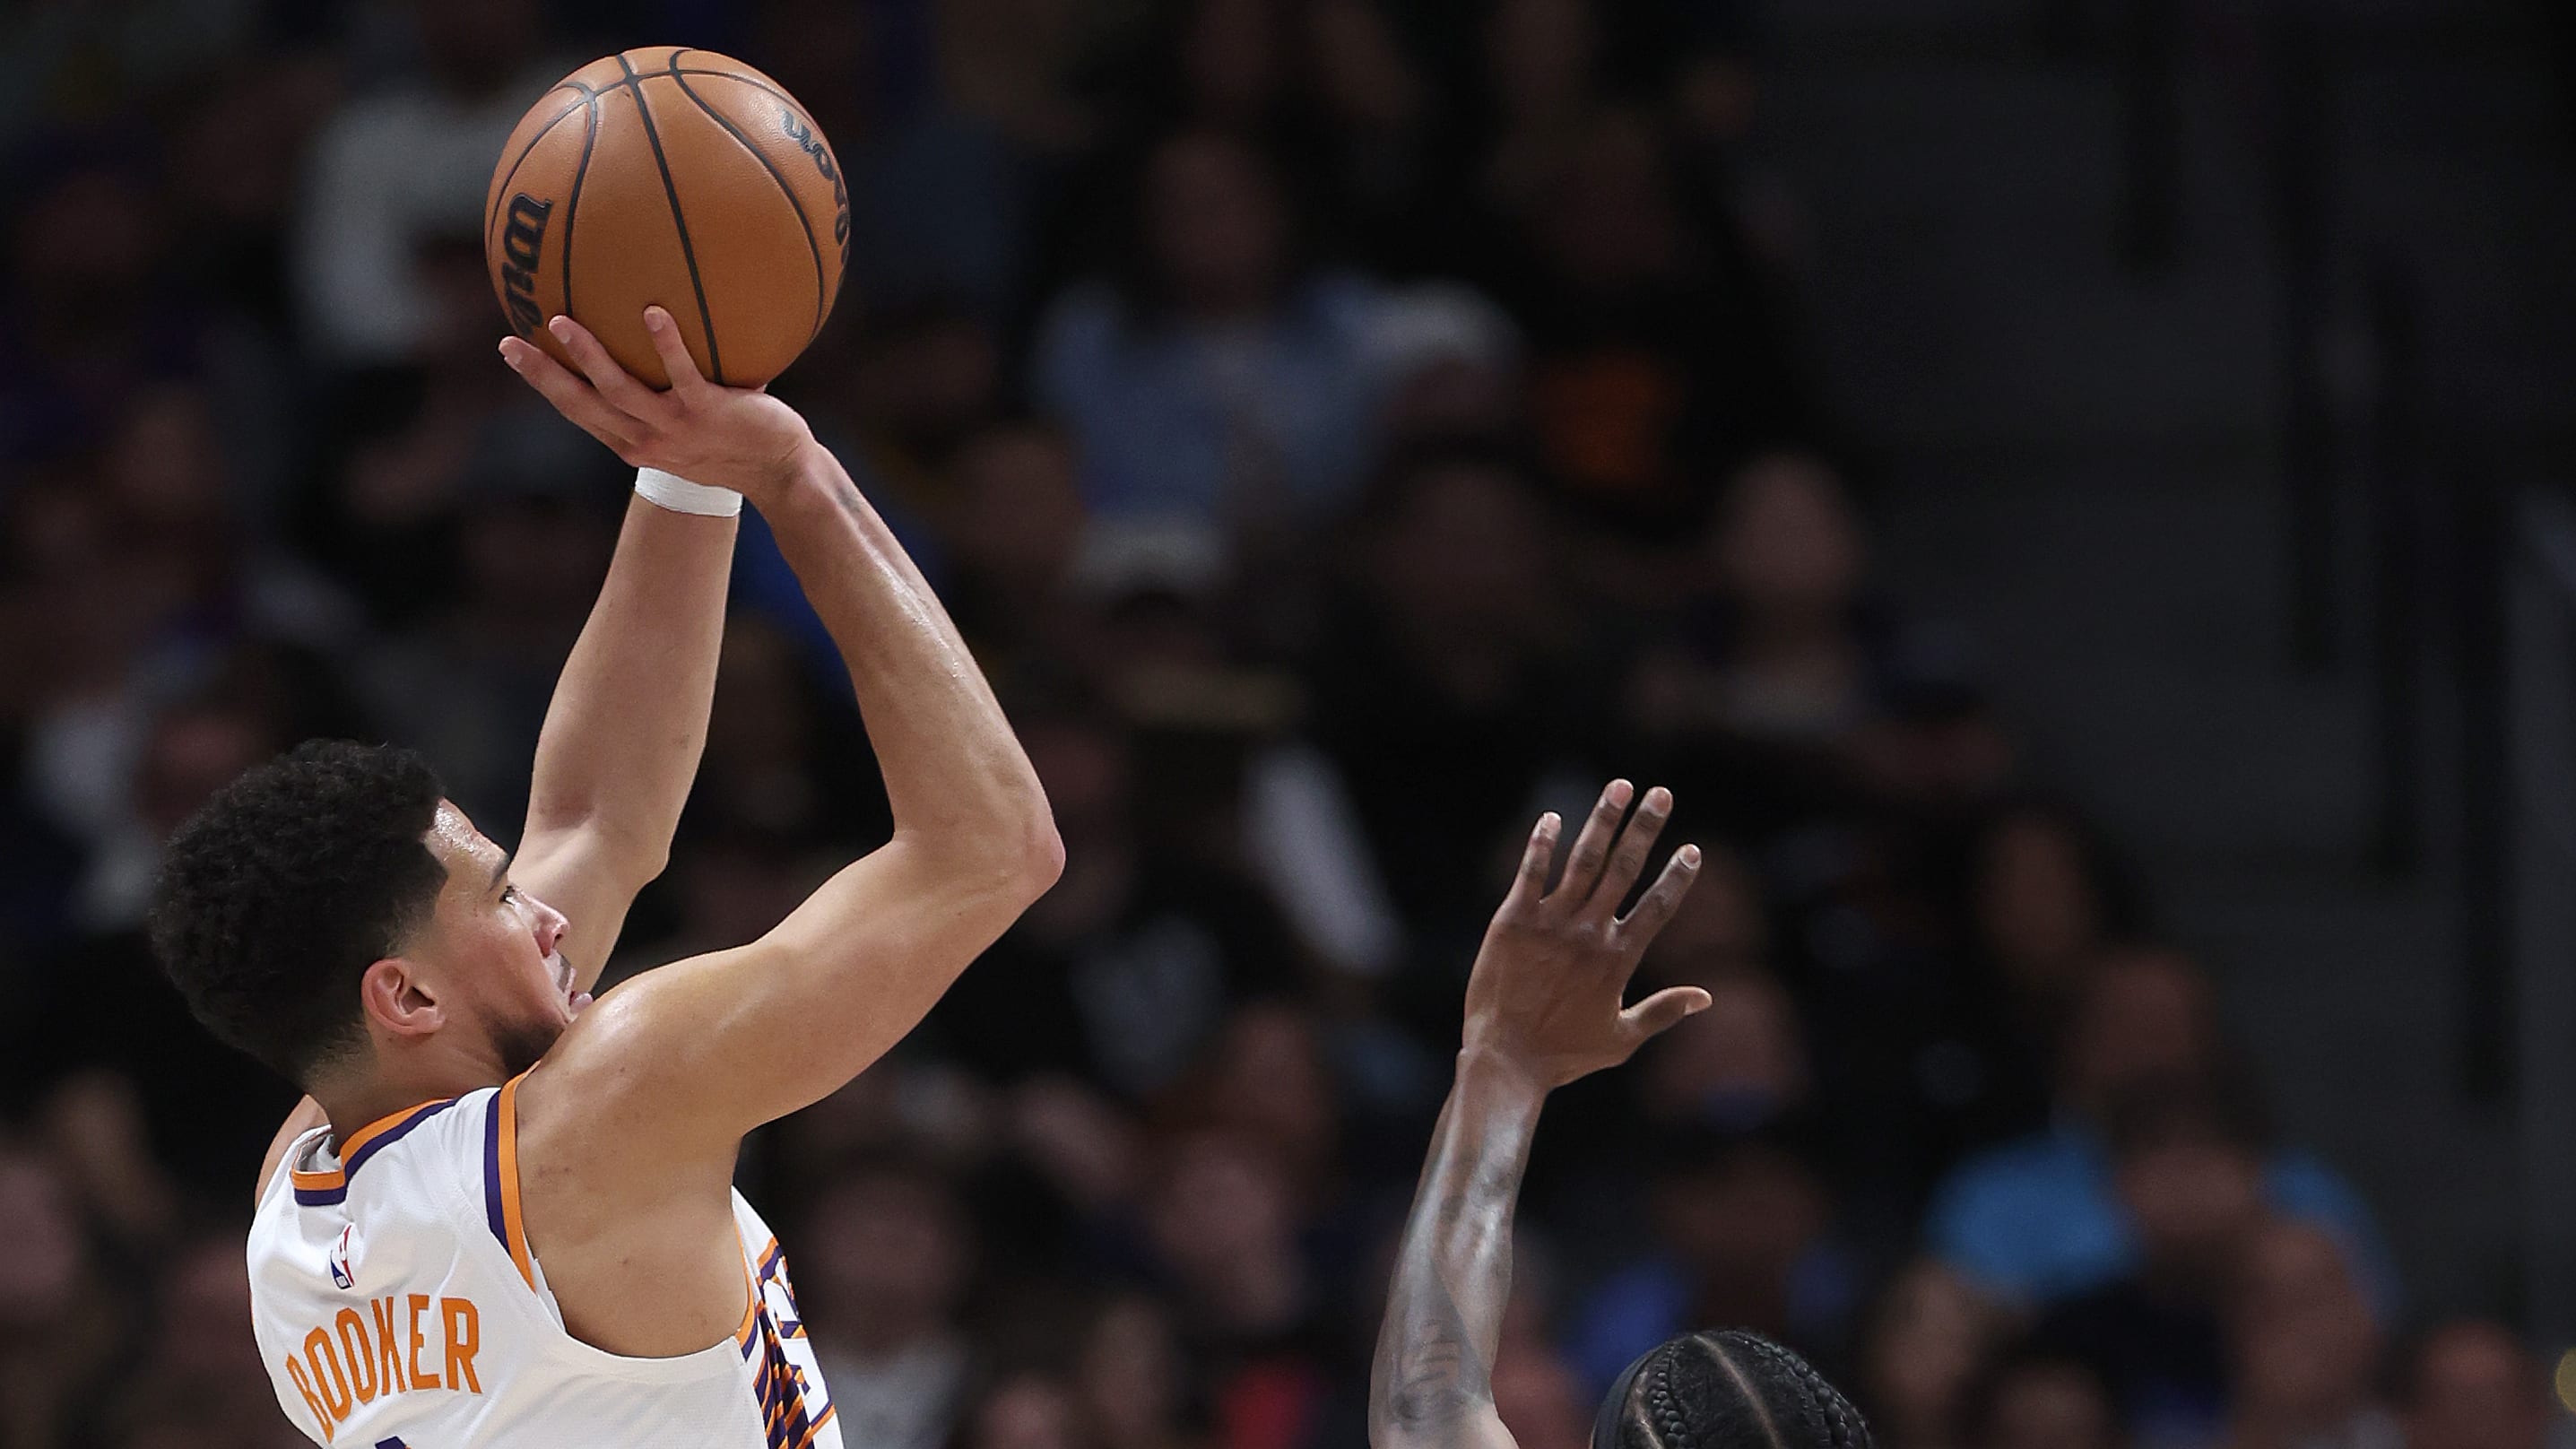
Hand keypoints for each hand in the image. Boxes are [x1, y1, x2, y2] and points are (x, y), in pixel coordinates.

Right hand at [499, 309, 815, 505]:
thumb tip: (648, 327)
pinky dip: (667, 345)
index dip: (543, 382)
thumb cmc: (734, 444)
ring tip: (562, 323)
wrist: (781, 473)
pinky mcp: (710, 413)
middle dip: (543, 376)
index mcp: (635, 442)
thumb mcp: (686, 426)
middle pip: (582, 405)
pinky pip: (685, 374)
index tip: (512, 351)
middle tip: (510, 344)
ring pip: (621, 392)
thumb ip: (662, 390)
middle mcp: (648, 439)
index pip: (578, 410)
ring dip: (590, 358)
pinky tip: (654, 313)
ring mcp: (677, 428)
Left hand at [1460, 781, 1708, 1090]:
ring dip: (1603, 821)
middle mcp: (1588, 934)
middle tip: (1662, 793)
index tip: (1692, 849)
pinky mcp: (1512, 921)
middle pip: (1624, 869)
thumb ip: (1663, 1012)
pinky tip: (1552, 817)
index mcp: (1617, 959)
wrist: (1504, 1059)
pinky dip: (1542, 844)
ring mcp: (1549, 924)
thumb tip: (1706, 997)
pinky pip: (1530, 873)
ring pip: (1582, 861)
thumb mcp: (1622, 1039)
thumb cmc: (1564, 1055)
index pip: (1657, 907)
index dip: (1677, 876)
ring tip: (1619, 786)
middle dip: (1645, 827)